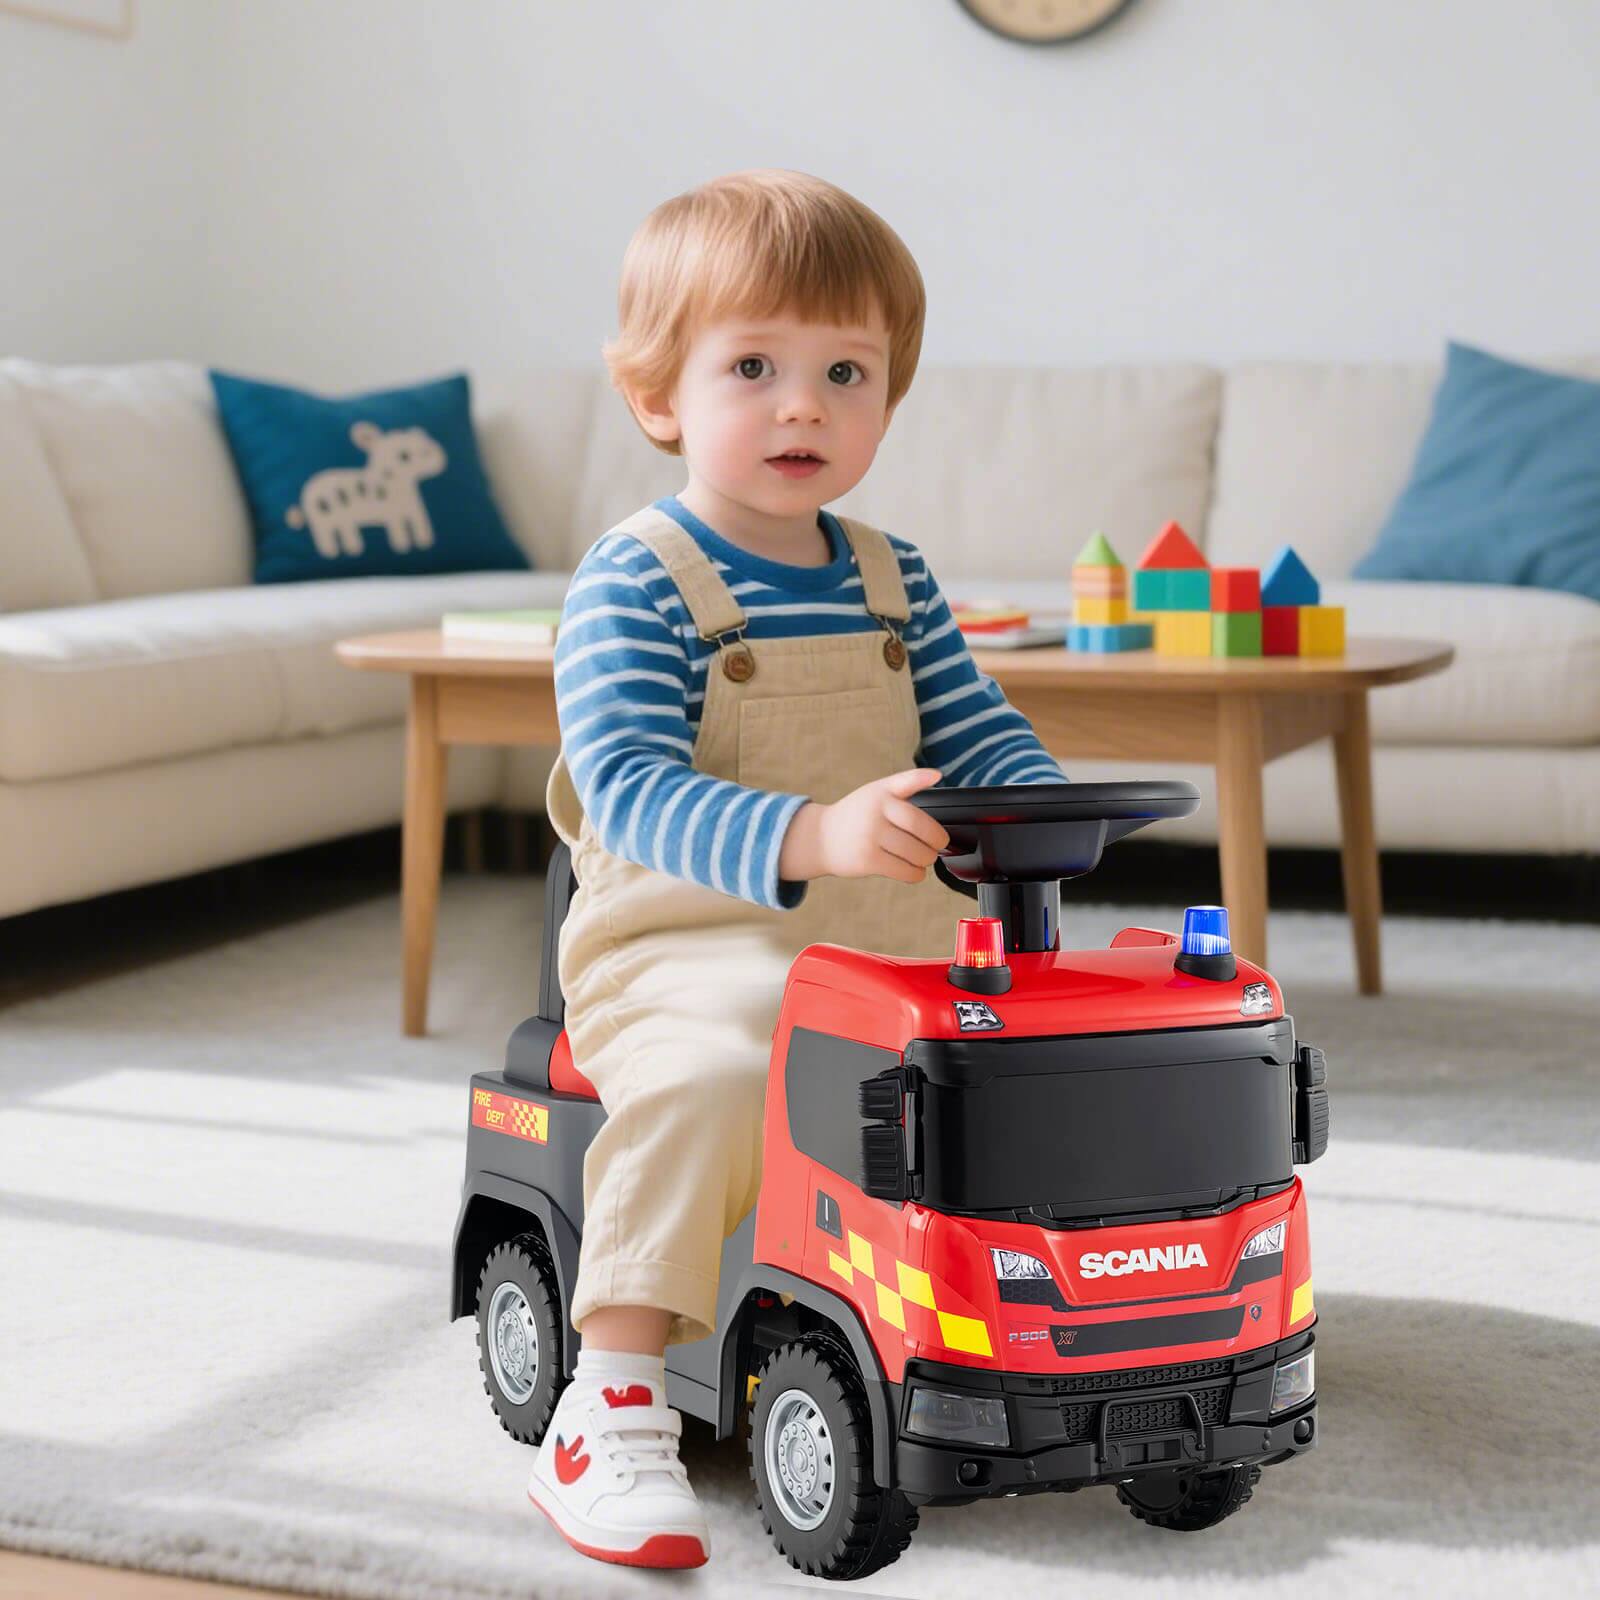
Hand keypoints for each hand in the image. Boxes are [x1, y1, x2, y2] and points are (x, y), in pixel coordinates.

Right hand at [778, 768, 950, 884]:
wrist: (821, 837)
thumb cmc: (856, 813)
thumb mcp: (878, 790)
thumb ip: (908, 782)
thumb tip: (938, 774)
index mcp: (882, 796)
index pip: (918, 816)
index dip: (935, 829)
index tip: (941, 837)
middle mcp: (875, 815)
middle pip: (921, 836)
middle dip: (935, 846)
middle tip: (935, 847)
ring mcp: (870, 839)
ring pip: (915, 855)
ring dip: (925, 860)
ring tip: (923, 858)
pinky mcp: (867, 860)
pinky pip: (903, 871)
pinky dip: (915, 874)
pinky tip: (913, 870)